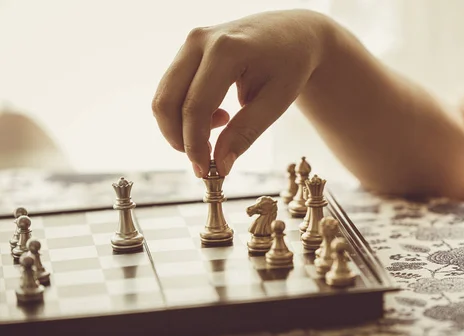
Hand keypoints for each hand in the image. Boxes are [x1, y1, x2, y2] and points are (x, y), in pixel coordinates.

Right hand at [152, 10, 330, 176]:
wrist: (294, 32)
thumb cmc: (291, 64)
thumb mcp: (276, 101)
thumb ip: (246, 133)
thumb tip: (220, 166)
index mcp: (226, 50)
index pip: (195, 107)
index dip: (194, 144)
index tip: (205, 171)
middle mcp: (200, 40)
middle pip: (167, 101)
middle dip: (179, 139)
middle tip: (204, 160)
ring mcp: (191, 42)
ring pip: (165, 96)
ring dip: (182, 127)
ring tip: (222, 127)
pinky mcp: (188, 49)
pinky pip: (173, 89)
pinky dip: (186, 112)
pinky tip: (218, 114)